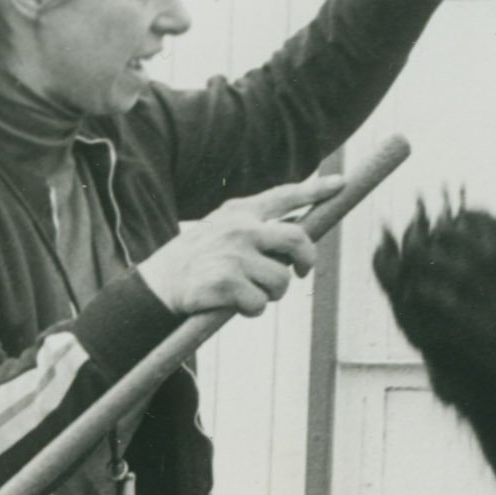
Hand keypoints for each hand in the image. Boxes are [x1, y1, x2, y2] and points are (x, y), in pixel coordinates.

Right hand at [139, 175, 343, 318]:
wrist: (155, 285)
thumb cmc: (194, 262)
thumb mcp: (220, 231)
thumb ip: (254, 230)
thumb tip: (297, 243)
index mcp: (239, 212)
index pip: (284, 196)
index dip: (315, 190)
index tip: (340, 184)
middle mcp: (239, 228)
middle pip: (298, 239)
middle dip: (306, 261)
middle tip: (301, 273)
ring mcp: (233, 255)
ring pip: (282, 280)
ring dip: (273, 294)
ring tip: (251, 294)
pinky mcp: (226, 283)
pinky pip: (260, 303)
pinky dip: (252, 310)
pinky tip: (233, 305)